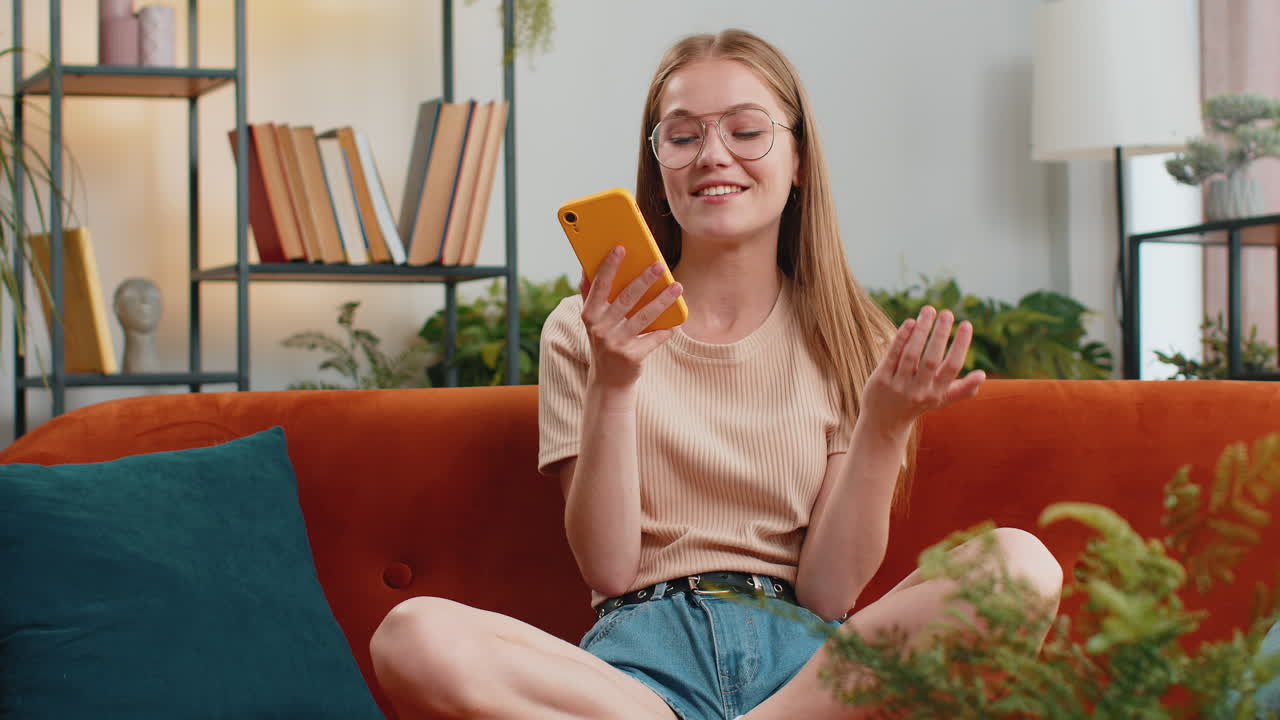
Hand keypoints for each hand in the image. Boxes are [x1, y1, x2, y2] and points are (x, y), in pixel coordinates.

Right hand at [581, 246, 683, 388]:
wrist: (607, 381)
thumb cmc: (603, 341)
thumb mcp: (592, 320)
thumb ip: (590, 295)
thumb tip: (587, 266)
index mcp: (589, 315)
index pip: (600, 285)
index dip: (610, 266)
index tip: (621, 248)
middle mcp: (600, 328)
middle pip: (626, 298)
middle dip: (644, 280)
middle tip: (660, 265)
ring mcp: (616, 343)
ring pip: (644, 317)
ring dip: (663, 300)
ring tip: (677, 287)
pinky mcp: (632, 357)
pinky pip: (654, 338)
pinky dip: (666, 330)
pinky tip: (676, 322)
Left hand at [861, 306, 985, 437]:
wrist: (883, 423)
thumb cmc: (917, 405)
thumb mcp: (940, 400)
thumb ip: (962, 390)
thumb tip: (982, 375)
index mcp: (936, 394)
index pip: (952, 367)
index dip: (960, 345)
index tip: (966, 324)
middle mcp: (918, 391)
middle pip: (931, 360)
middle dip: (940, 335)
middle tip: (947, 312)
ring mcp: (898, 385)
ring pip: (911, 355)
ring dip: (920, 331)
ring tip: (929, 310)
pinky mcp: (880, 379)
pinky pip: (892, 355)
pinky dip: (901, 338)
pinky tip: (910, 322)